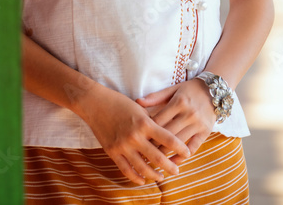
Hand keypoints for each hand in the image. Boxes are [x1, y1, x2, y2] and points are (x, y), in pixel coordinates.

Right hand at [76, 85, 192, 185]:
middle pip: (158, 157)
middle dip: (170, 166)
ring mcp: (123, 146)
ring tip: (161, 177)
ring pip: (143, 167)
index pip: (168, 139)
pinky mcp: (112, 151)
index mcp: (145, 123)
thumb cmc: (119, 102)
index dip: (180, 148)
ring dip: (154, 175)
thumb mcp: (140, 108)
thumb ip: (152, 122)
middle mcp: (135, 136)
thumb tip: (165, 134)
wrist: (94, 103)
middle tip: (177, 171)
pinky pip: (126, 169)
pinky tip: (142, 180)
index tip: (188, 153)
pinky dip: (135, 177)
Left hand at [135, 80, 216, 165]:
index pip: (159, 120)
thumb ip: (156, 96)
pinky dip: (183, 156)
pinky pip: (193, 147)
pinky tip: (173, 162)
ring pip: (179, 143)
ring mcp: (198, 124)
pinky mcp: (206, 132)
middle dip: (153, 145)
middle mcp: (189, 113)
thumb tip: (137, 101)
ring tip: (154, 161)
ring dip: (166, 153)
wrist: (214, 91)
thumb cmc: (189, 90)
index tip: (137, 139)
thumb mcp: (173, 89)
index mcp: (179, 102)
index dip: (147, 131)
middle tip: (141, 154)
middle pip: (167, 134)